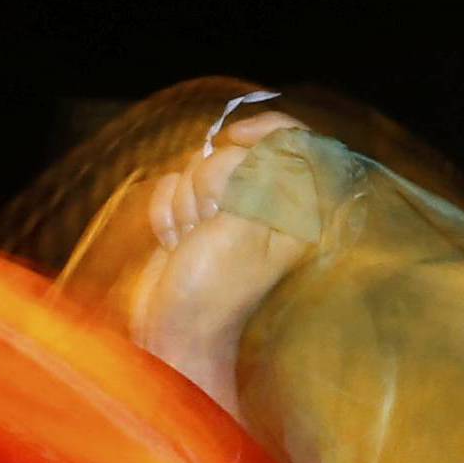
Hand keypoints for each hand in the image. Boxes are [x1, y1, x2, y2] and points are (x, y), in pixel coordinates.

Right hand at [123, 104, 310, 394]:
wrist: (174, 332)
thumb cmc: (214, 292)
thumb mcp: (248, 231)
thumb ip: (265, 180)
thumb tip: (276, 141)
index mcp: (296, 207)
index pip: (293, 138)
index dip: (263, 130)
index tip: (234, 140)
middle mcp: (266, 203)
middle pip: (235, 148)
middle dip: (210, 181)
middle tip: (209, 223)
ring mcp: (226, 210)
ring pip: (198, 165)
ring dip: (185, 203)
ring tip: (191, 241)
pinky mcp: (194, 218)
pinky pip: (172, 185)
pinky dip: (166, 212)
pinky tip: (175, 242)